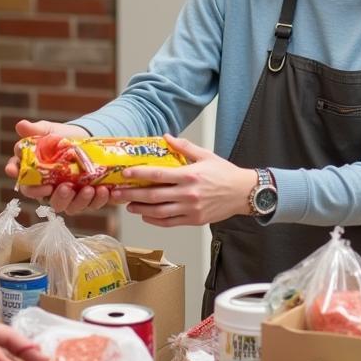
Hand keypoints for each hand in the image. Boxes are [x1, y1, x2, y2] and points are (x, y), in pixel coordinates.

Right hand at [5, 119, 105, 210]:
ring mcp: (64, 194)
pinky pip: (87, 205)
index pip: (22, 179)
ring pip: (64, 206)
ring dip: (76, 201)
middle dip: (47, 195)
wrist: (87, 139)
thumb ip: (36, 130)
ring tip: (87, 189)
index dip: (18, 177)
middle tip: (58, 188)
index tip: (15, 171)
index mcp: (34, 172)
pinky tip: (102, 190)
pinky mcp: (82, 198)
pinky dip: (95, 200)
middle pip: (40, 198)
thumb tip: (21, 125)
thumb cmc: (63, 136)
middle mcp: (46, 187)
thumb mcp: (50, 130)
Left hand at [110, 134, 256, 226]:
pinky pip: (170, 223)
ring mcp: (191, 209)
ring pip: (159, 212)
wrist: (244, 193)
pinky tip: (146, 216)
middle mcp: (188, 194)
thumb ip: (184, 146)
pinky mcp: (194, 220)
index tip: (125, 173)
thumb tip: (166, 137)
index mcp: (190, 175)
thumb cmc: (225, 173)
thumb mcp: (206, 155)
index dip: (139, 174)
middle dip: (132, 195)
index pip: (158, 175)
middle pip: (153, 196)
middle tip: (117, 194)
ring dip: (140, 209)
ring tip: (128, 206)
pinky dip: (155, 220)